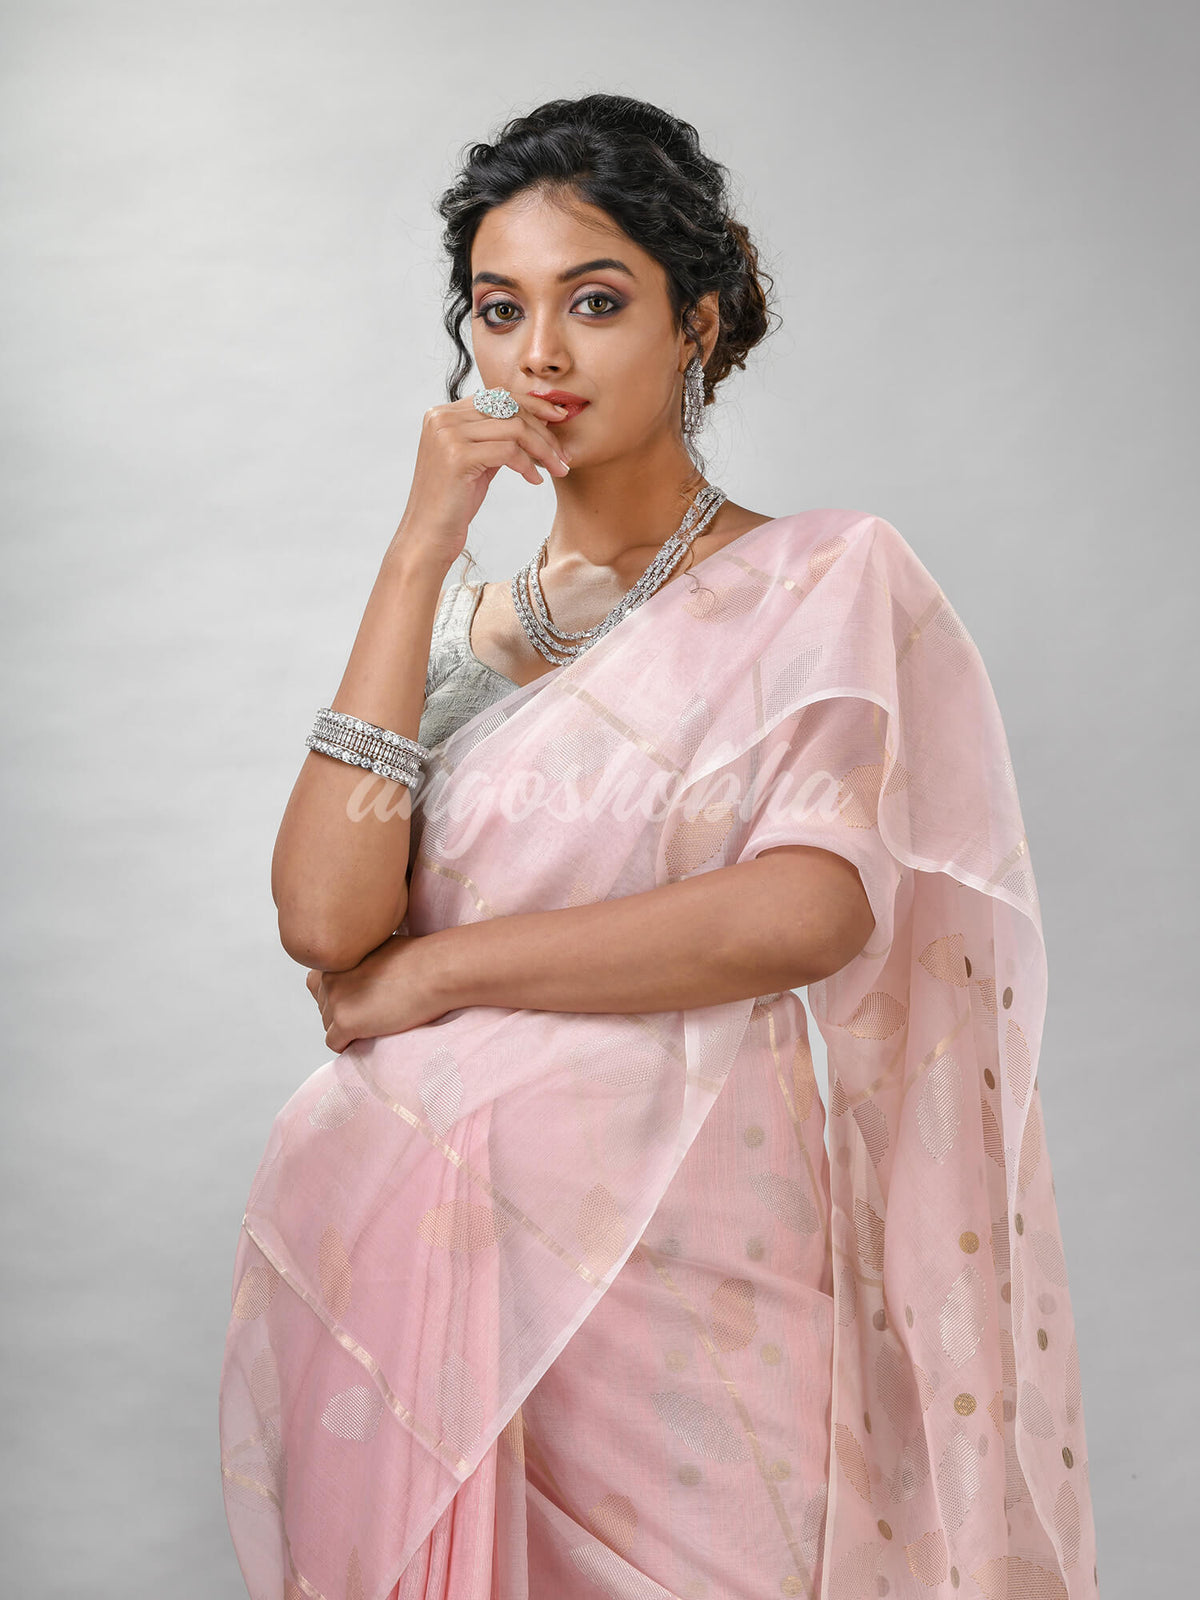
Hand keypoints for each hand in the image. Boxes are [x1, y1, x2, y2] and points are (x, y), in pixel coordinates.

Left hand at [305, 931, 451, 1051]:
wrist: (435, 970)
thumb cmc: (419, 958)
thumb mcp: (380, 947)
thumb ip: (362, 960)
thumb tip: (366, 974)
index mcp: (337, 958)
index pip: (317, 983)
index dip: (338, 994)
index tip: (358, 998)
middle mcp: (329, 976)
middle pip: (324, 1007)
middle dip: (344, 1013)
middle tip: (371, 1014)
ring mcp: (335, 999)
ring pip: (328, 1026)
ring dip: (347, 1029)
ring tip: (376, 1024)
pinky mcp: (345, 1022)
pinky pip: (335, 1043)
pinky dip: (348, 1045)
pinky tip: (369, 1038)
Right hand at [393, 389, 573, 570]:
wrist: (428, 536)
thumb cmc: (453, 504)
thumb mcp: (475, 461)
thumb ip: (493, 437)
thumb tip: (533, 419)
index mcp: (442, 413)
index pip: (498, 395)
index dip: (532, 404)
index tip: (558, 418)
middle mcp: (442, 418)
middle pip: (509, 408)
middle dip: (543, 430)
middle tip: (564, 455)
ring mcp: (447, 434)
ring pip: (514, 428)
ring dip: (544, 450)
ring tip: (558, 469)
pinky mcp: (457, 456)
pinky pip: (509, 451)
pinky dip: (529, 465)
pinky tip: (535, 480)